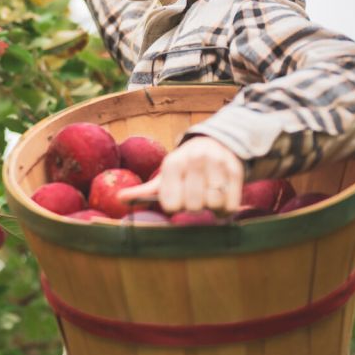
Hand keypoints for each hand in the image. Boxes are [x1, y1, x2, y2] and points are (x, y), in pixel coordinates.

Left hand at [115, 136, 244, 213]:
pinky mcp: (236, 170)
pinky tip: (220, 199)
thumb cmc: (184, 169)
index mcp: (173, 163)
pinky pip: (231, 204)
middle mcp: (194, 159)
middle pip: (193, 206)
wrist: (215, 145)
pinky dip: (225, 208)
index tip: (176, 199)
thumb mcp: (164, 177)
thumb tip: (119, 198)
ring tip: (207, 196)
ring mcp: (217, 163)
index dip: (174, 207)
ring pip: (213, 204)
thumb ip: (142, 191)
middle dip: (193, 207)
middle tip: (194, 197)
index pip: (171, 204)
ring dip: (211, 207)